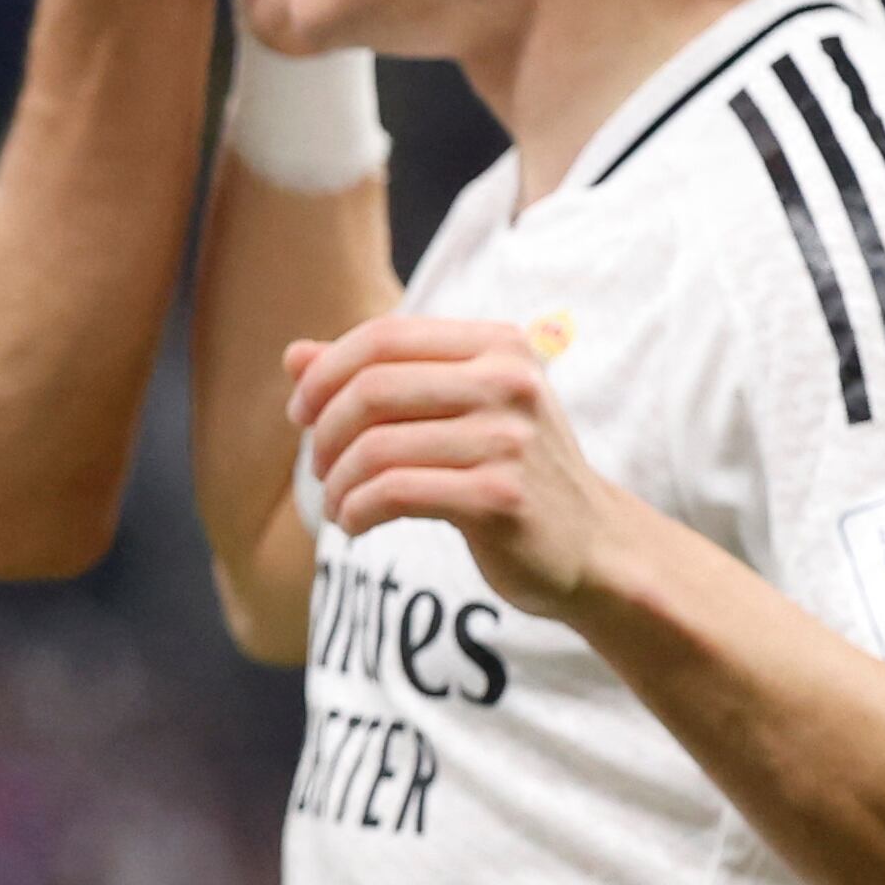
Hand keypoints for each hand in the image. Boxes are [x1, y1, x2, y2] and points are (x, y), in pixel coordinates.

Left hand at [289, 316, 640, 616]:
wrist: (592, 546)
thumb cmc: (509, 469)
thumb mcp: (454, 410)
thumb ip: (378, 378)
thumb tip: (291, 355)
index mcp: (499, 345)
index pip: (382, 337)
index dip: (325, 373)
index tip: (301, 413)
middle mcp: (509, 382)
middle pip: (370, 389)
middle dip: (324, 431)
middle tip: (317, 467)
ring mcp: (510, 439)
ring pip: (375, 448)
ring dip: (337, 483)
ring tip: (337, 505)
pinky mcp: (501, 497)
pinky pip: (393, 493)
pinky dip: (356, 511)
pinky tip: (354, 525)